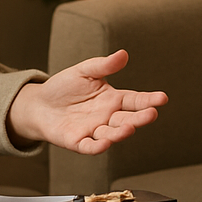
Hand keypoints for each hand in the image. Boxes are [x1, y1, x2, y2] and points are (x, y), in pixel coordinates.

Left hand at [7, 49, 167, 153]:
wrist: (39, 104)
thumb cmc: (64, 87)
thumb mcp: (85, 70)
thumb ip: (105, 65)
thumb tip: (123, 54)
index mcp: (113, 99)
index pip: (135, 100)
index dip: (149, 99)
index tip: (162, 98)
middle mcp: (107, 117)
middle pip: (128, 118)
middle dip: (140, 118)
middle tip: (151, 114)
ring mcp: (94, 130)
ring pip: (111, 133)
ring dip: (121, 133)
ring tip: (129, 128)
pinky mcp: (78, 141)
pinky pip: (90, 146)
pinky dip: (97, 146)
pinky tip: (105, 143)